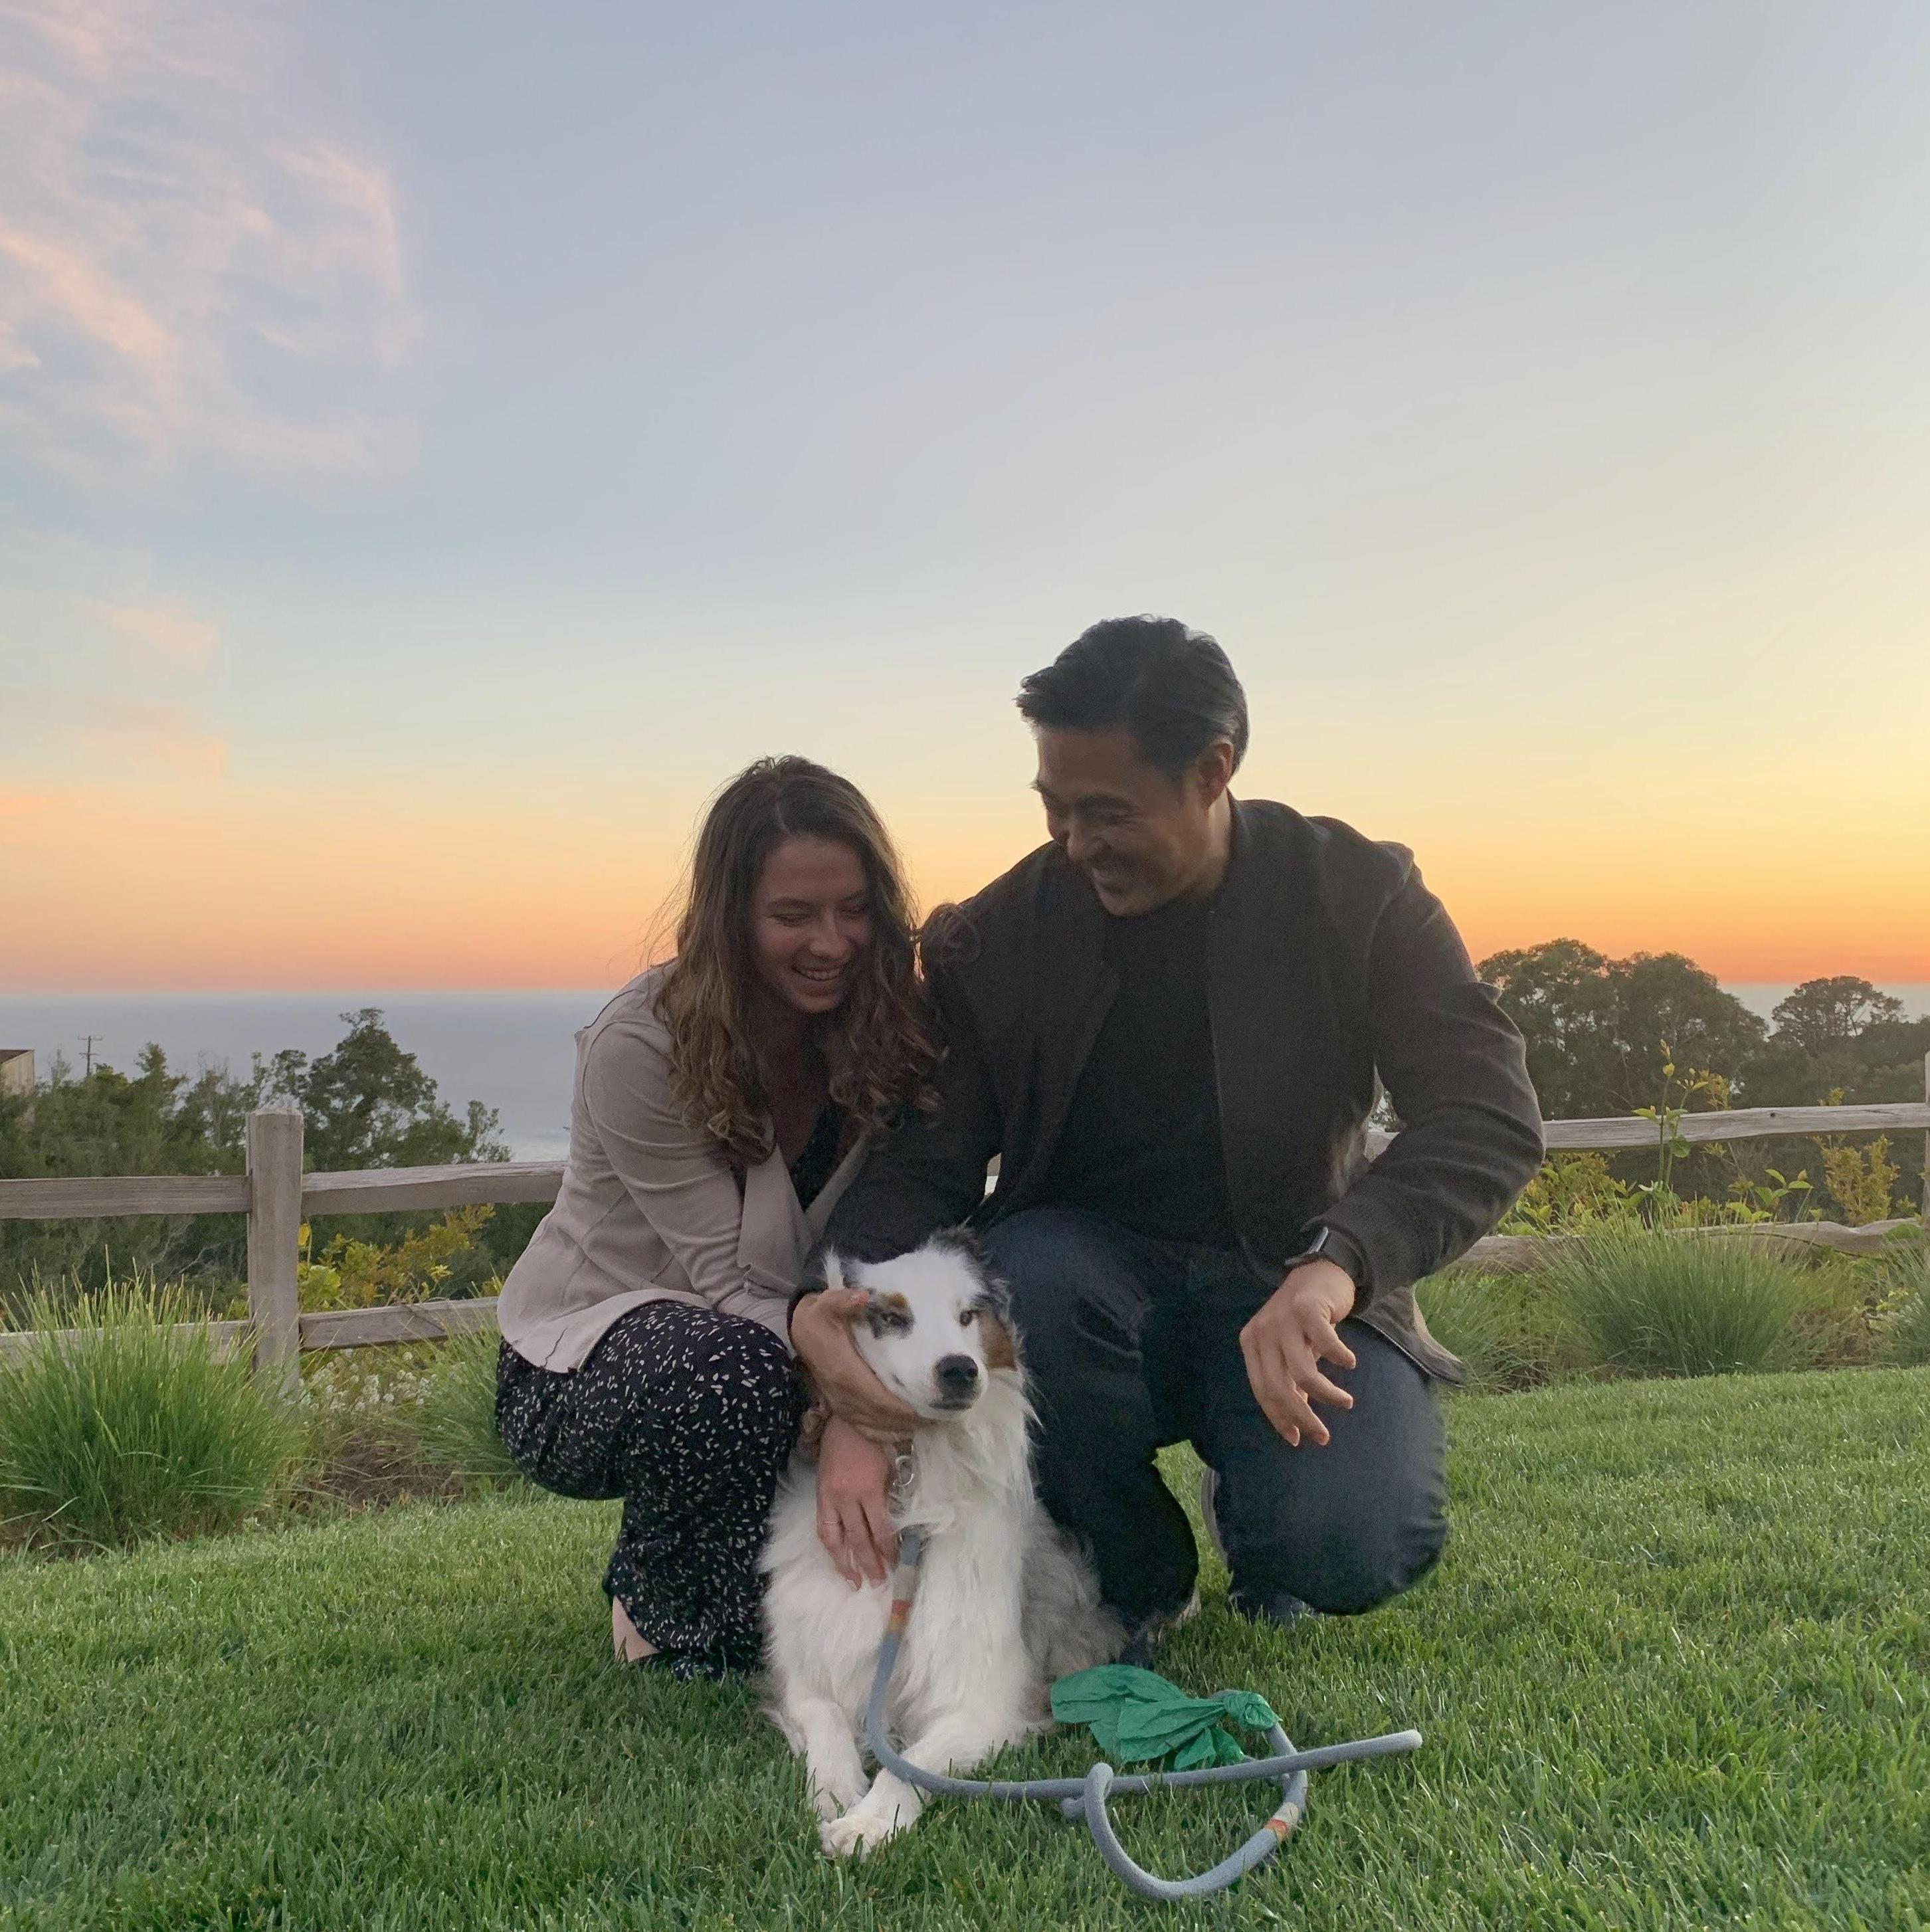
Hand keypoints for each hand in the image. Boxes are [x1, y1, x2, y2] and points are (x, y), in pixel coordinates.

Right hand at [791, 1288, 918, 1443]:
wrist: (802, 1335)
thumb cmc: (820, 1319)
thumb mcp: (826, 1304)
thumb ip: (842, 1300)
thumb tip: (862, 1297)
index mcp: (845, 1373)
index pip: (878, 1399)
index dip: (903, 1408)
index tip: (930, 1407)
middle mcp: (844, 1396)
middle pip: (882, 1418)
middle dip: (912, 1420)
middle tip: (942, 1414)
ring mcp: (842, 1406)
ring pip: (876, 1428)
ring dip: (904, 1428)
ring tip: (933, 1421)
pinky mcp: (842, 1410)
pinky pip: (867, 1430)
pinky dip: (888, 1434)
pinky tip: (908, 1429)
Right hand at [815, 1415, 898, 1587]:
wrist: (847, 1416)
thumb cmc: (876, 1437)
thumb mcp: (891, 1465)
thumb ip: (891, 1494)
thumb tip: (896, 1523)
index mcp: (869, 1489)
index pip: (881, 1530)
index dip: (888, 1550)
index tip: (897, 1564)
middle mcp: (847, 1497)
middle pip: (858, 1539)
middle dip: (869, 1563)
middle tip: (878, 1582)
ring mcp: (830, 1497)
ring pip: (835, 1539)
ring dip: (844, 1562)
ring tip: (853, 1580)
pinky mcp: (819, 1493)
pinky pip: (822, 1525)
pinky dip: (830, 1544)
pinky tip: (836, 1556)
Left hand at [1238, 1259, 1358, 1447]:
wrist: (1319, 1272)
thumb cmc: (1304, 1320)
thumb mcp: (1289, 1350)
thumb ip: (1288, 1380)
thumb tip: (1295, 1424)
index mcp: (1252, 1343)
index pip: (1262, 1390)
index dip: (1279, 1418)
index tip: (1298, 1439)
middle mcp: (1263, 1331)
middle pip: (1279, 1387)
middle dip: (1302, 1417)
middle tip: (1323, 1436)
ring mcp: (1284, 1318)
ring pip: (1302, 1372)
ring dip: (1327, 1394)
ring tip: (1345, 1403)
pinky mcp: (1308, 1308)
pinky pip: (1325, 1344)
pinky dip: (1339, 1358)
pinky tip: (1349, 1362)